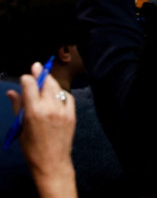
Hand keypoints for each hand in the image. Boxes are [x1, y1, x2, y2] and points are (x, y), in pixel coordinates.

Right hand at [7, 63, 75, 197]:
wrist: (52, 162)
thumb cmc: (32, 148)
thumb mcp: (21, 127)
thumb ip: (18, 107)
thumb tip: (12, 93)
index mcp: (34, 111)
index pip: (30, 85)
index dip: (27, 79)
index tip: (25, 77)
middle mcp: (49, 108)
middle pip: (46, 83)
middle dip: (40, 73)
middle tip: (36, 66)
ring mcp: (63, 111)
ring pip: (57, 88)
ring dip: (50, 82)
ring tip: (44, 79)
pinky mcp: (72, 115)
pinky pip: (68, 97)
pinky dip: (61, 93)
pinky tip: (56, 93)